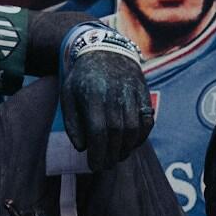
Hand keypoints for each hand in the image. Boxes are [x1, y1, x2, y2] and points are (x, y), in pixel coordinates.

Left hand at [59, 29, 152, 172]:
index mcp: (93, 94)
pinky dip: (142, 136)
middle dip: (111, 154)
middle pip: (117, 133)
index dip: (97, 152)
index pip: (98, 131)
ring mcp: (132, 92)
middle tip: (106, 165)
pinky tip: (132, 144)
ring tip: (118, 157)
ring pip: (133, 128)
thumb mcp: (68, 95)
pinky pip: (147, 120)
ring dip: (126, 148)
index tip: (94, 165)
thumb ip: (72, 122)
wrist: (106, 49)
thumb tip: (82, 147)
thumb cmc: (83, 78)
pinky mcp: (144, 93)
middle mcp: (114, 93)